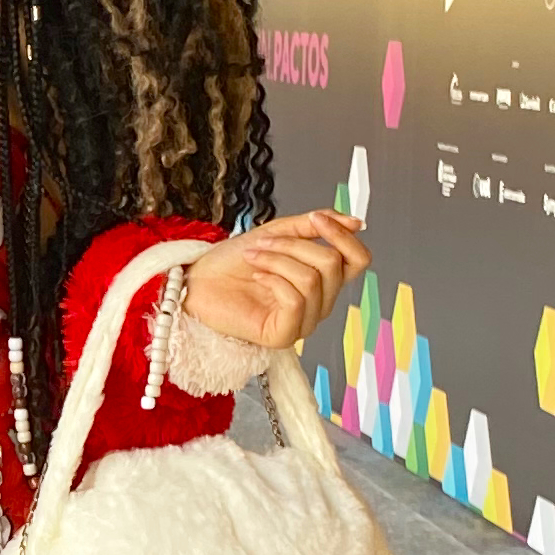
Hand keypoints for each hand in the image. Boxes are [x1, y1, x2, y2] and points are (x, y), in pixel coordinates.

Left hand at [181, 208, 370, 352]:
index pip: (358, 261)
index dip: (343, 236)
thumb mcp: (276, 233)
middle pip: (333, 265)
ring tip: (253, 257)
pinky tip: (256, 276)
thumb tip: (354, 222)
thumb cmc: (231, 263)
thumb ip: (313, 227)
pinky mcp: (284, 335)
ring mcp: (303, 322)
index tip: (317, 219)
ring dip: (278, 259)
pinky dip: (274, 279)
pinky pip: (296, 300)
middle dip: (295, 245)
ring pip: (313, 280)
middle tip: (263, 242)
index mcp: (322, 280)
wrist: (197, 282)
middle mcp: (318, 304)